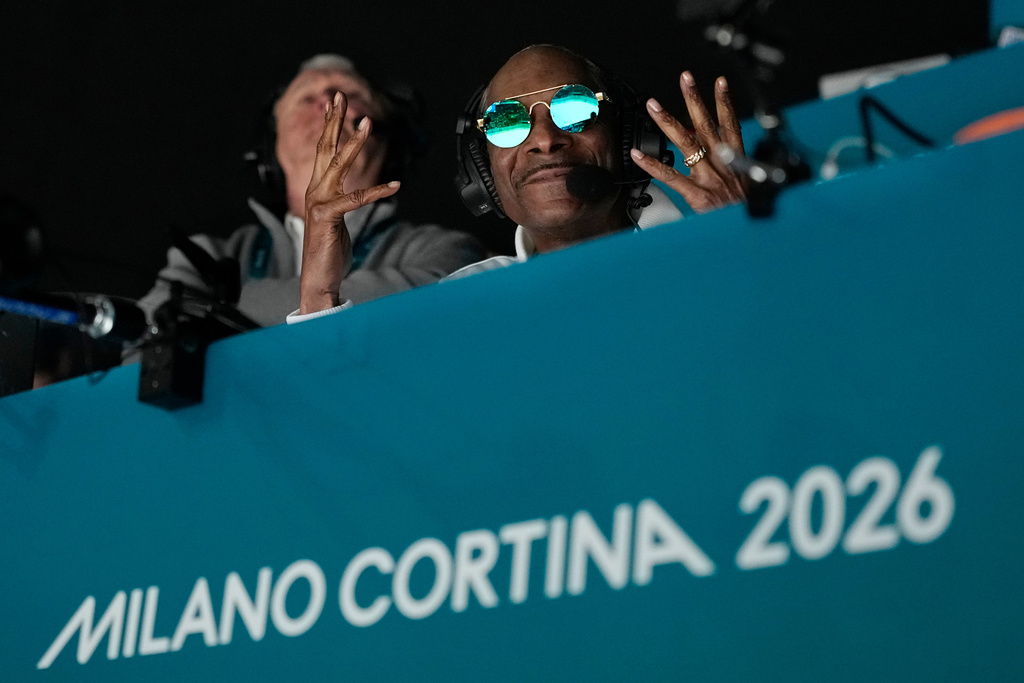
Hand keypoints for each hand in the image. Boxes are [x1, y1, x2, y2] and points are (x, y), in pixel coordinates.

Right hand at [299, 91, 399, 313]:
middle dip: (334, 121)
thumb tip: (353, 195)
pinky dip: (377, 191)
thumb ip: (342, 203)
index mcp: (317, 190)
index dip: (329, 126)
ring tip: (366, 123)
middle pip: (324, 148)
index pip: (322, 151)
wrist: (318, 278)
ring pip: (337, 166)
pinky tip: (395, 185)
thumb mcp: (336, 220)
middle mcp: (315, 191)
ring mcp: (319, 203)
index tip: (335, 104)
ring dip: (353, 143)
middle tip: (341, 96)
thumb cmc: (329, 252)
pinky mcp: (328, 217)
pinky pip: (356, 199)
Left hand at [630, 71, 745, 213]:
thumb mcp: (746, 185)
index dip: (726, 102)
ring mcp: (709, 178)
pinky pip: (672, 177)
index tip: (720, 83)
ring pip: (687, 144)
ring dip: (668, 122)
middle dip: (695, 100)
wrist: (748, 232)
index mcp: (735, 161)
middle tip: (685, 80)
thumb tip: (713, 152)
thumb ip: (730, 167)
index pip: (731, 125)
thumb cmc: (743, 212)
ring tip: (654, 106)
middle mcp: (722, 164)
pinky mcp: (698, 195)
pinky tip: (638, 155)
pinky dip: (653, 165)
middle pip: (706, 125)